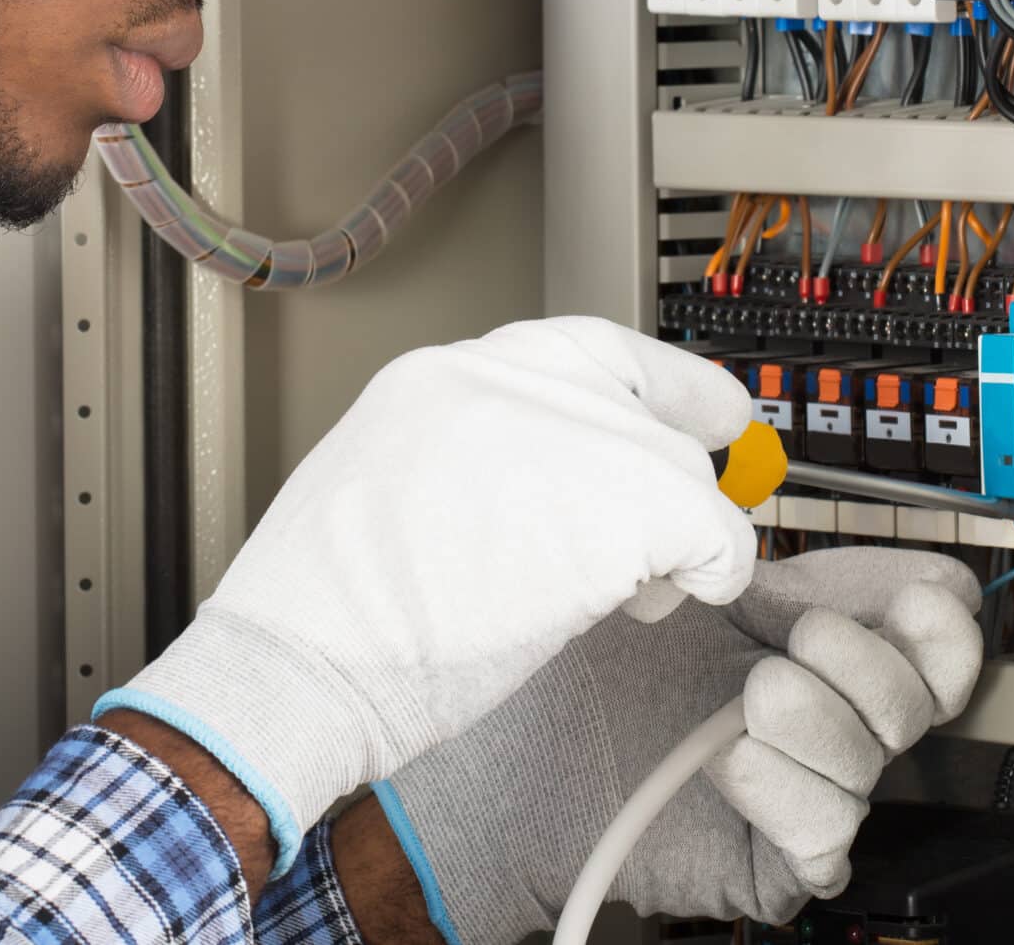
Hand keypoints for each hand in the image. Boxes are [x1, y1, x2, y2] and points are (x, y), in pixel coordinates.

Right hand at [97, 317, 759, 870]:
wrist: (301, 662)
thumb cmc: (324, 616)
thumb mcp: (388, 488)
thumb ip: (476, 463)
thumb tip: (554, 494)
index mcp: (438, 378)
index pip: (576, 350)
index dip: (648, 384)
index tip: (691, 411)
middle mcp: (501, 381)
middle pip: (638, 393)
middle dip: (675, 460)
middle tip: (691, 522)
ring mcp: (561, 431)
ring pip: (675, 466)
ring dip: (674, 537)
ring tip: (636, 593)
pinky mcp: (617, 499)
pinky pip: (712, 530)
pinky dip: (709, 570)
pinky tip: (662, 602)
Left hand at [372, 548, 983, 944]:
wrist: (509, 753)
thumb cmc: (572, 654)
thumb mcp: (648, 558)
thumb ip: (697, 499)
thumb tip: (743, 434)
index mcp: (811, 623)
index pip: (931, 619)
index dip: (937, 608)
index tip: (910, 596)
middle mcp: (819, 703)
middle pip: (932, 691)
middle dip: (875, 659)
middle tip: (798, 639)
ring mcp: (802, 780)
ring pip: (882, 759)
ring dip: (817, 718)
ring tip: (746, 698)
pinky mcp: (775, 853)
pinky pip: (832, 833)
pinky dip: (785, 790)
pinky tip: (726, 761)